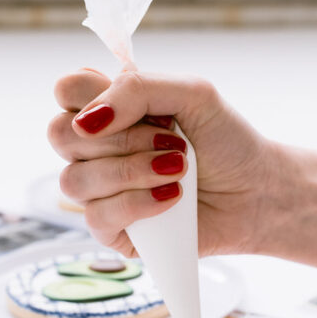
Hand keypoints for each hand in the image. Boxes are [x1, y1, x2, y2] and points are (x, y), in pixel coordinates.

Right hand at [48, 68, 280, 257]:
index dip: (88, 94)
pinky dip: (137, 204)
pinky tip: (172, 198)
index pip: (65, 90)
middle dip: (122, 136)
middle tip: (171, 140)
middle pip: (59, 134)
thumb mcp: (192, 93)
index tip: (135, 104)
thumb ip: (137, 88)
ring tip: (178, 170)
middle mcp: (96, 149)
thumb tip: (87, 121)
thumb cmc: (225, 141)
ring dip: (133, 171)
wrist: (257, 190)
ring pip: (74, 180)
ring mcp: (100, 191)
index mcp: (109, 109)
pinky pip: (96, 217)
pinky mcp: (112, 230)